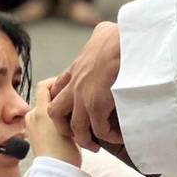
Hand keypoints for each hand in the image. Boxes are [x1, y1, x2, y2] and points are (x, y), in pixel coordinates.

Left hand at [28, 78, 81, 166]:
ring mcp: (31, 127)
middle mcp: (32, 116)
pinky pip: (42, 122)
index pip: (44, 85)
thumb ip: (67, 109)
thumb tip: (70, 99)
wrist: (57, 172)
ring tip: (70, 118)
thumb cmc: (66, 153)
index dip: (55, 82)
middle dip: (58, 100)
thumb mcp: (71, 125)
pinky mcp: (32, 136)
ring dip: (55, 112)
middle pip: (45, 99)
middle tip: (73, 104)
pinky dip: (51, 122)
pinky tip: (64, 129)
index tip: (67, 86)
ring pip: (45, 111)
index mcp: (40, 111)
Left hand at [48, 22, 122, 150]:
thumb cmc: (118, 35)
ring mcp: (83, 97)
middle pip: (55, 112)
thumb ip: (100, 37)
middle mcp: (75, 85)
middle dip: (64, 126)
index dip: (64, 103)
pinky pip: (99, 130)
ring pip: (75, 127)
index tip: (75, 111)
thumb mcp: (102, 33)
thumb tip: (106, 31)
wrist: (121, 42)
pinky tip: (119, 137)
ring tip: (97, 145)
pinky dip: (109, 137)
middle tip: (79, 133)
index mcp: (76, 69)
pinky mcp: (96, 106)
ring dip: (86, 139)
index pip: (59, 89)